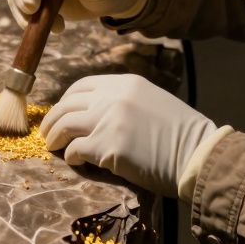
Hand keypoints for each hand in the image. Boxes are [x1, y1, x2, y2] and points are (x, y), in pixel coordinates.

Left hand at [39, 73, 215, 196]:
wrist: (197, 154)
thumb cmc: (181, 134)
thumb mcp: (153, 100)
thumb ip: (125, 101)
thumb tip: (97, 112)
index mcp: (126, 83)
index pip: (83, 86)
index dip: (67, 100)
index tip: (61, 112)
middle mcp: (113, 96)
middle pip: (68, 104)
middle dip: (53, 118)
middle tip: (47, 132)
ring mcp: (108, 120)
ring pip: (65, 125)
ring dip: (54, 136)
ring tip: (52, 146)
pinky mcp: (107, 147)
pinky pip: (75, 149)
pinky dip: (70, 156)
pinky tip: (74, 160)